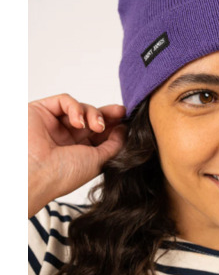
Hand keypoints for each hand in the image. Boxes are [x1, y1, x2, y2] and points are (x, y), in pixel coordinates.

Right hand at [28, 93, 126, 216]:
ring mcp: (54, 125)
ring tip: (96, 126)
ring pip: (81, 108)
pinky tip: (78, 122)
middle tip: (120, 112)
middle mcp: (66, 138)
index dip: (113, 125)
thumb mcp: (99, 161)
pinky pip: (64, 101)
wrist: (37, 173)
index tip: (126, 121)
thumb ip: (114, 144)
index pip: (100, 133)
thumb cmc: (64, 174)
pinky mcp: (42, 111)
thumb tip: (124, 129)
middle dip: (108, 115)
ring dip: (93, 114)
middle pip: (92, 118)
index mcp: (79, 152)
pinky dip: (75, 108)